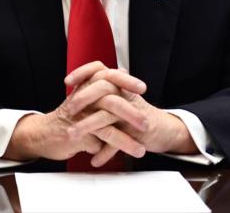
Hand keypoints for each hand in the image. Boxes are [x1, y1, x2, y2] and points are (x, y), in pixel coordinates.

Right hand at [3, 62, 148, 161]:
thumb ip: (103, 85)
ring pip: (106, 126)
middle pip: (111, 101)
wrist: (43, 133)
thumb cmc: (68, 117)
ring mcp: (79, 117)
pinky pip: (97, 144)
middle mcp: (84, 99)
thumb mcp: (85, 96)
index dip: (126, 81)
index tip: (143, 89)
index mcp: (87, 87)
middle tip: (145, 124)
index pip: (108, 75)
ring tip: (140, 150)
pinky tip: (118, 158)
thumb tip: (122, 71)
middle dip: (131, 114)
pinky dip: (109, 153)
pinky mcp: (75, 134)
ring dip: (126, 140)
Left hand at [66, 65, 198, 165]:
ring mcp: (131, 112)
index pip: (100, 69)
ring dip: (87, 126)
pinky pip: (118, 140)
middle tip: (69, 110)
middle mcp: (125, 94)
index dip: (83, 73)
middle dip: (83, 98)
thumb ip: (101, 94)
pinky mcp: (137, 130)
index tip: (67, 83)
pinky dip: (105, 152)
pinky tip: (95, 160)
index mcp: (118, 85)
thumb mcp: (119, 99)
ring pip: (107, 115)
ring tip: (72, 136)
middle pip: (102, 88)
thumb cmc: (136, 114)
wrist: (162, 130)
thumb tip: (78, 87)